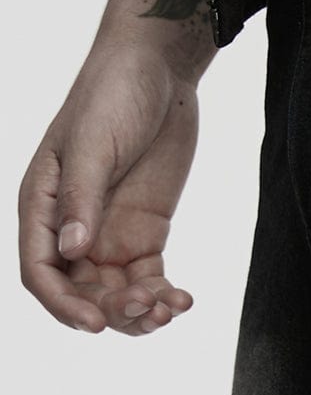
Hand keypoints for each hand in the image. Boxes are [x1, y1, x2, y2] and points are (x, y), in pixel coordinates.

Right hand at [19, 38, 198, 334]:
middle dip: (112, 310)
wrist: (157, 70)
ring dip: (139, 310)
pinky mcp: (145, 230)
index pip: (41, 271)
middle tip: (150, 310)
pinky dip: (162, 292)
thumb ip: (83, 198)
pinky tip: (184, 300)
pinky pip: (148, 275)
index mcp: (43, 206)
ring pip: (116, 291)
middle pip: (82, 290)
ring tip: (172, 309)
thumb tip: (71, 252)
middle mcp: (72, 227)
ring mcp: (109, 230)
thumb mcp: (95, 144)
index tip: (96, 324)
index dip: (63, 304)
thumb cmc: (113, 95)